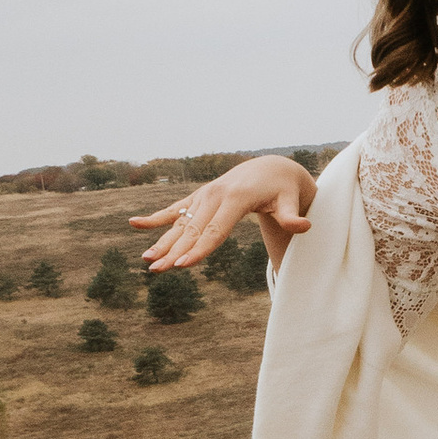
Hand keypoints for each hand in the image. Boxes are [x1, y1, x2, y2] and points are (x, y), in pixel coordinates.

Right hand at [133, 154, 317, 272]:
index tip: (182, 265)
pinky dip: (155, 218)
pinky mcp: (199, 197)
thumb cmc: (284, 188)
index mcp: (236, 198)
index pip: (215, 230)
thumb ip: (293, 215)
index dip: (199, 250)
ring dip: (161, 242)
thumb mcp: (291, 199)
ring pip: (180, 224)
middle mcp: (215, 195)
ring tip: (145, 260)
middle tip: (156, 271)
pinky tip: (134, 224)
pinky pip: (174, 209)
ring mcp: (204, 196)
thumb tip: (304, 227)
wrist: (271, 167)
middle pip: (192, 230)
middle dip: (173, 251)